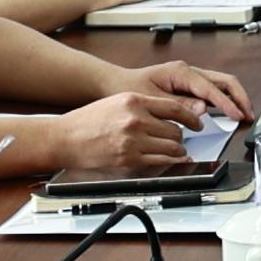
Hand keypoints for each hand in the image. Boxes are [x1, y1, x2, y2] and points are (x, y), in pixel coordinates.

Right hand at [50, 85, 201, 168]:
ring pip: (172, 146)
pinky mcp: (129, 158)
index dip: (191, 117)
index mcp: (134, 100)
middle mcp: (136, 118)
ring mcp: (133, 139)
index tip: (196, 122)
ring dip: (177, 149)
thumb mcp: (116, 102)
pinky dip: (172, 160)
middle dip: (180, 136)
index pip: (174, 108)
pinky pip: (161, 160)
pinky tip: (173, 158)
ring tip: (175, 149)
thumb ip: (142, 106)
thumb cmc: (87, 121)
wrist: (64, 138)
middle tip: (180, 138)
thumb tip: (168, 114)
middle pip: (175, 129)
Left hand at [133, 59, 257, 121]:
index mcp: (181, 72)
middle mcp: (189, 72)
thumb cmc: (131, 89)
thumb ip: (179, 105)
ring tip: (244, 115)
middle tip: (249, 115)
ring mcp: (192, 77)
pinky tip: (230, 112)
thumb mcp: (153, 100)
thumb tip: (203, 109)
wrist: (118, 84)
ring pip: (223, 84)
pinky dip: (225, 101)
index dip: (227, 103)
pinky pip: (214, 91)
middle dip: (239, 97)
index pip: (211, 88)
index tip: (237, 115)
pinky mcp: (191, 86)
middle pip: (225, 81)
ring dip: (235, 98)